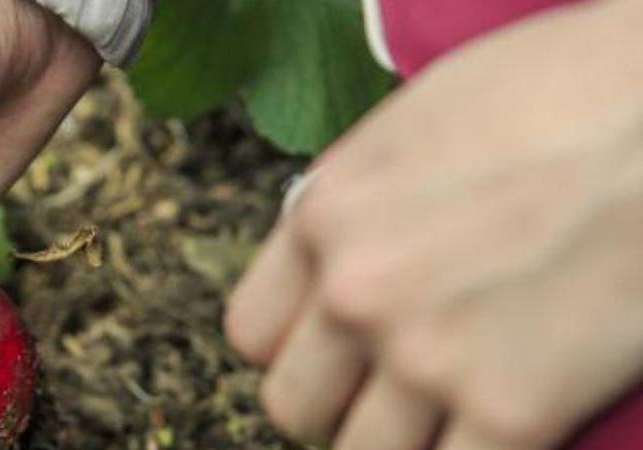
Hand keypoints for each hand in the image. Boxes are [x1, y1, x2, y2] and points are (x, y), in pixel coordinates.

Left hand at [225, 1, 642, 448]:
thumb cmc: (572, 92)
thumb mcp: (423, 124)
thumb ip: (359, 206)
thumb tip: (334, 258)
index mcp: (323, 216)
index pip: (252, 334)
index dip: (299, 350)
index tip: (338, 351)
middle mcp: (353, 292)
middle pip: (293, 407)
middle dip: (343, 405)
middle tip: (397, 387)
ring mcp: (425, 356)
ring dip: (406, 439)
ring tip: (456, 405)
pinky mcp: (511, 410)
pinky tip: (505, 429)